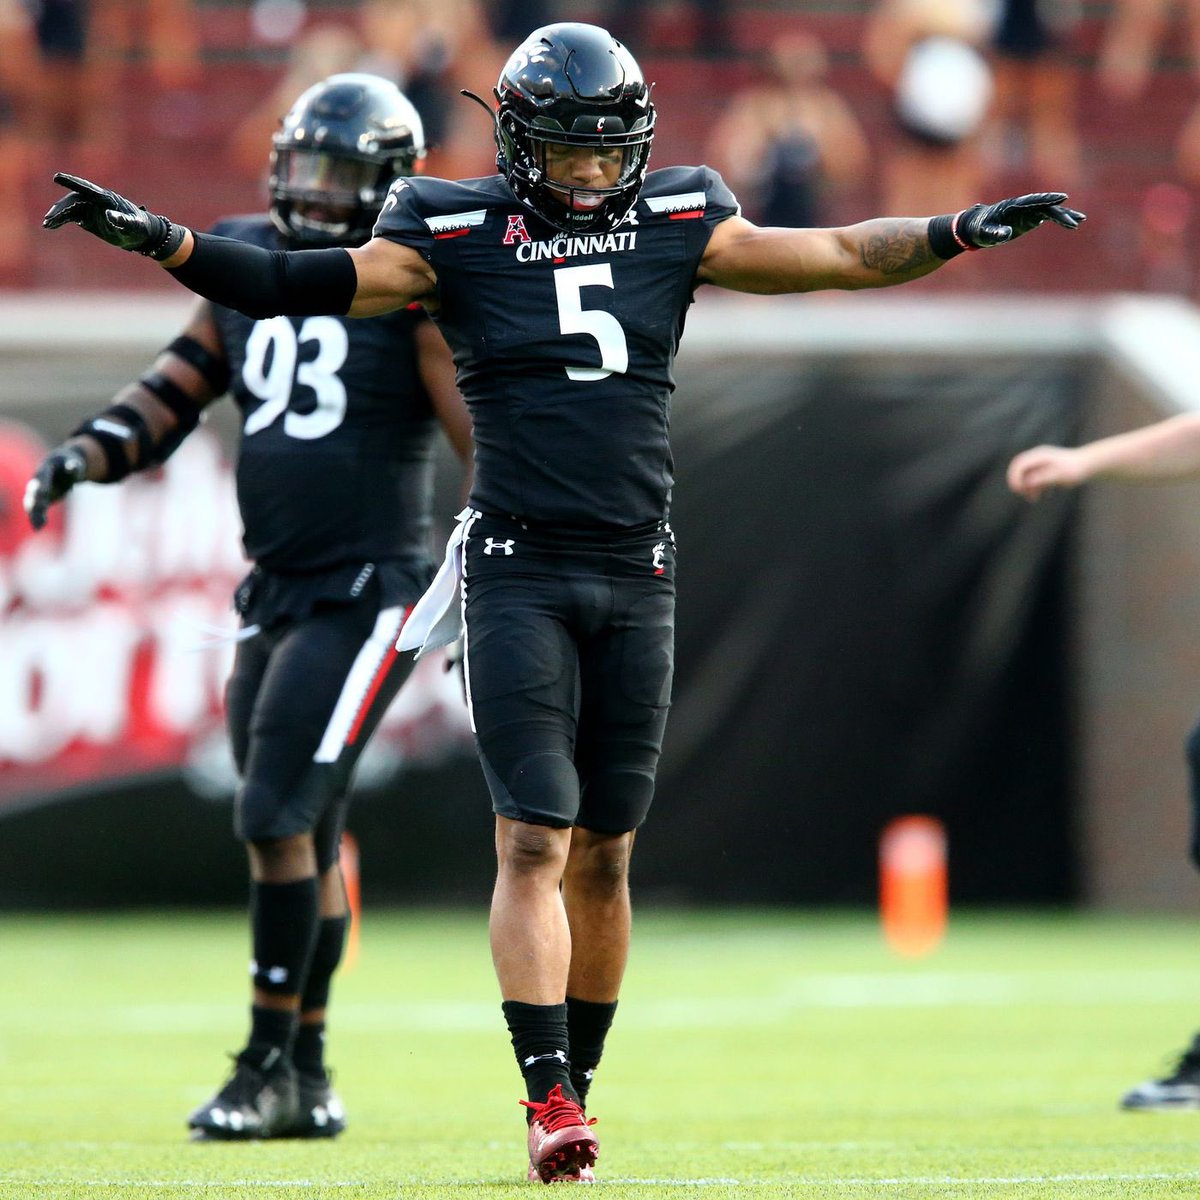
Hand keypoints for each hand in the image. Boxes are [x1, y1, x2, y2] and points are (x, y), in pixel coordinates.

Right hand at [23, 445, 87, 529]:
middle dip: (36, 501)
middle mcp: (37, 481)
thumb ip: (73, 466)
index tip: (44, 494)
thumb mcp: (74, 463)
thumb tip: (73, 466)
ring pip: (31, 503)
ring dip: (34, 513)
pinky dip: (36, 518)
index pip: (42, 478)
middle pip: (34, 492)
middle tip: (39, 509)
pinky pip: (35, 509)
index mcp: (45, 470)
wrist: (61, 464)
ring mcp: (37, 490)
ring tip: (38, 526)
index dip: (43, 485)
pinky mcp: (40, 499)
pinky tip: (38, 528)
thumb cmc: (69, 463)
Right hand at [43, 172, 184, 258]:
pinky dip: (60, 220)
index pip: (87, 188)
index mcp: (107, 198)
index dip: (72, 182)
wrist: (141, 235)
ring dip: (58, 215)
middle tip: (50, 217)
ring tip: (47, 224)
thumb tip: (109, 214)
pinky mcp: (87, 218)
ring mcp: (90, 208)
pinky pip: (70, 216)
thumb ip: (124, 220)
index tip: (57, 177)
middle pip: (74, 199)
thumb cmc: (141, 228)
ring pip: (69, 208)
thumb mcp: (135, 226)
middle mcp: (96, 200)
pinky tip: (50, 226)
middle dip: (61, 207)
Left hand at [958, 193, 1085, 247]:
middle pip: (1045, 206)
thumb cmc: (979, 229)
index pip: (1033, 201)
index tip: (1063, 198)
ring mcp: (1028, 211)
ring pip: (1050, 210)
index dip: (1048, 199)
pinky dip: (1060, 219)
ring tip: (1080, 220)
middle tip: (1075, 220)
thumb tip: (1006, 234)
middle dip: (1060, 212)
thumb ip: (994, 233)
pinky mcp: (1031, 217)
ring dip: (1064, 215)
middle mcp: (1023, 206)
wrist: (977, 227)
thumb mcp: (984, 233)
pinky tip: (1073, 223)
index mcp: (1012, 206)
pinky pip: (1049, 216)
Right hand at [1006, 445, 1087, 500]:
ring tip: (1033, 499)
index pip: (1019, 464)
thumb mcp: (1059, 475)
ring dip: (1027, 487)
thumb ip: (1042, 478)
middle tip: (1021, 494)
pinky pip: (1034, 478)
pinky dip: (1035, 487)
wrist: (1091, 464)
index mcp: (1040, 455)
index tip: (1017, 490)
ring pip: (1026, 475)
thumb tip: (1027, 482)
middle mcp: (1038, 457)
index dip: (1014, 477)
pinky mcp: (1046, 469)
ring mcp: (1042, 463)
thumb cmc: (1076, 469)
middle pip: (1019, 469)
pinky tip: (1041, 496)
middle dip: (1018, 482)